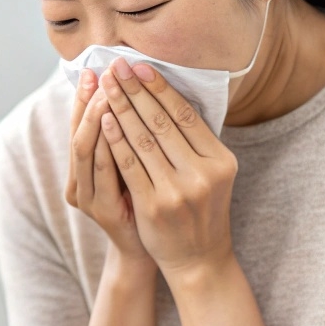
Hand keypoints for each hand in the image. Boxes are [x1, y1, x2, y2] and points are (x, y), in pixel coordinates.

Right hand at [65, 68, 149, 260]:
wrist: (149, 252)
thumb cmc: (146, 205)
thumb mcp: (134, 168)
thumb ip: (128, 139)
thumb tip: (134, 94)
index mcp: (81, 170)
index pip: (79, 124)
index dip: (84, 97)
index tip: (95, 68)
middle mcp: (77, 182)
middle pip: (78, 132)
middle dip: (90, 101)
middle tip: (102, 74)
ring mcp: (86, 198)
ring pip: (85, 149)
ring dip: (96, 116)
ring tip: (109, 90)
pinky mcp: (101, 210)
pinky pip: (102, 171)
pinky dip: (106, 145)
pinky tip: (112, 123)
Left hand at [96, 58, 238, 274]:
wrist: (198, 259)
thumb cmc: (201, 209)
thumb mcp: (212, 174)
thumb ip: (195, 141)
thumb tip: (166, 94)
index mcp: (221, 161)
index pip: (186, 115)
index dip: (160, 88)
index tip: (140, 66)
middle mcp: (202, 175)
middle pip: (162, 123)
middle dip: (135, 91)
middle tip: (116, 66)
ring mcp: (177, 192)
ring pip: (143, 140)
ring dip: (120, 108)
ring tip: (105, 86)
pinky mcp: (153, 206)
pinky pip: (129, 165)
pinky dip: (115, 140)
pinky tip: (103, 120)